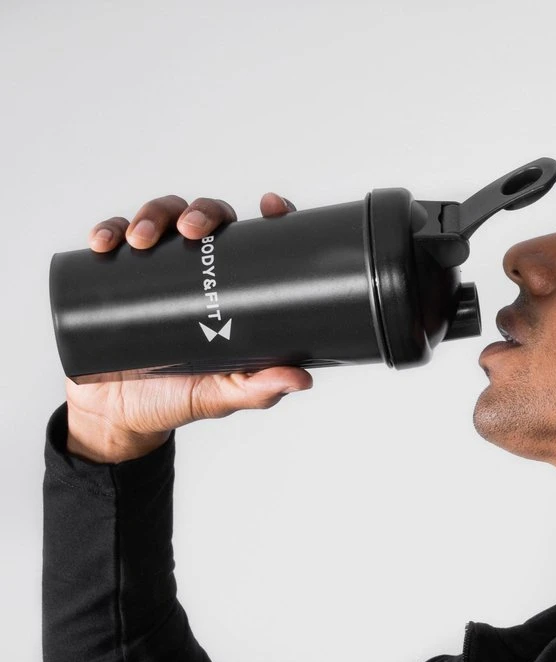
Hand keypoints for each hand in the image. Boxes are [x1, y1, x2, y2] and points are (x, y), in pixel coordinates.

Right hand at [64, 192, 312, 462]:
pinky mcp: (116, 274)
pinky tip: (104, 243)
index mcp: (234, 291)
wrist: (118, 413)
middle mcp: (200, 272)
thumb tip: (301, 378)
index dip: (271, 218)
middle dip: (201, 211)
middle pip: (208, 219)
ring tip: (140, 241)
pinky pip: (113, 238)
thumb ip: (259, 389)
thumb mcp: (222, 395)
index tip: (272, 205)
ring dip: (152, 216)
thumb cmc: (177, 399)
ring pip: (161, 217)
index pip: (257, 244)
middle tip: (192, 232)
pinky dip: (108, 231)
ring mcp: (157, 269)